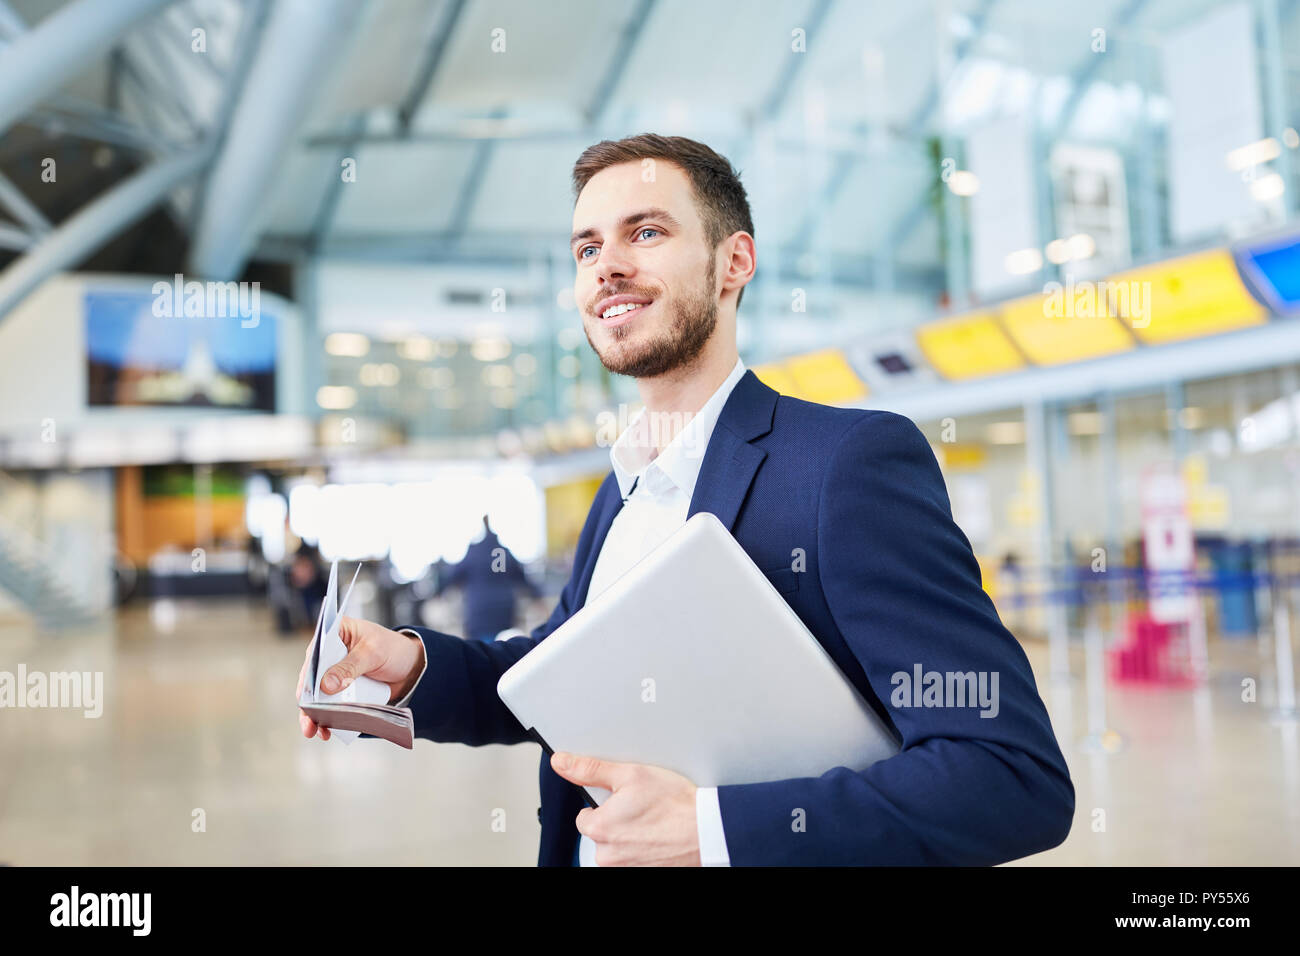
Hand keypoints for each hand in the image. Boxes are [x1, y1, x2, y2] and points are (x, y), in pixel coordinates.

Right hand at [297, 616, 424, 739]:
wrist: (411, 666)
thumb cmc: (393, 649)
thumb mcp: (373, 653)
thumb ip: (349, 667)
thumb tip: (326, 685)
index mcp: (335, 633)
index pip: (314, 654)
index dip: (308, 675)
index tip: (306, 695)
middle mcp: (329, 654)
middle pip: (311, 678)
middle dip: (308, 701)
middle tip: (308, 720)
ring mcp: (334, 673)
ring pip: (317, 695)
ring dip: (314, 714)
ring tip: (314, 731)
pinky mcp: (341, 690)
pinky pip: (330, 704)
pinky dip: (327, 717)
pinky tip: (327, 730)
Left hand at [550, 752, 699, 865]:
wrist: (708, 831)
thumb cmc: (675, 804)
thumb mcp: (630, 774)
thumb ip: (591, 769)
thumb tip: (561, 763)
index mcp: (600, 828)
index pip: (584, 817)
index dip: (603, 805)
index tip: (622, 800)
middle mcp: (609, 855)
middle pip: (602, 835)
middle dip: (617, 822)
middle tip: (642, 809)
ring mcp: (627, 868)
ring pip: (619, 850)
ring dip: (631, 838)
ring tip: (654, 823)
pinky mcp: (644, 873)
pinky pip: (635, 860)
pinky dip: (644, 850)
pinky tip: (659, 838)